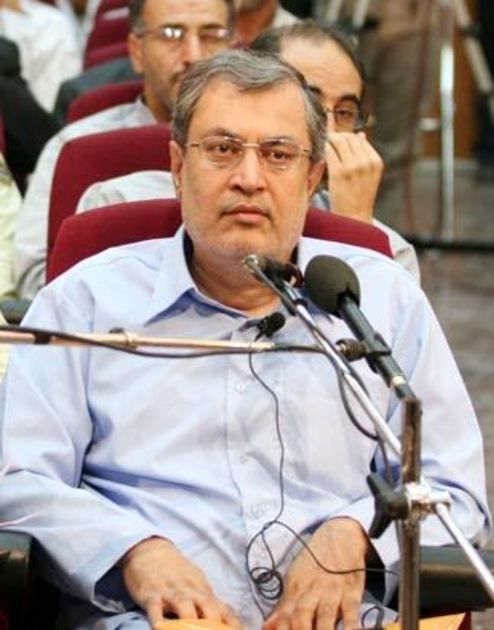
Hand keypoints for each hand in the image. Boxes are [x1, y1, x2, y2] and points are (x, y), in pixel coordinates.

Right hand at [120, 536, 240, 628]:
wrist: (151, 552)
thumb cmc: (177, 573)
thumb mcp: (197, 585)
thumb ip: (211, 604)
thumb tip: (230, 624)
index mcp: (203, 591)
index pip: (223, 610)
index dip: (232, 624)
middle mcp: (190, 591)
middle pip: (207, 606)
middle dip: (214, 624)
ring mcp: (171, 591)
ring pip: (184, 605)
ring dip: (190, 621)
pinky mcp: (151, 594)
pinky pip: (155, 607)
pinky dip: (158, 618)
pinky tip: (160, 627)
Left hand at [263, 518, 368, 629]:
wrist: (339, 536)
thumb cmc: (315, 563)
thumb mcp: (295, 579)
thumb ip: (283, 606)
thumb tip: (266, 627)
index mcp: (295, 589)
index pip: (284, 616)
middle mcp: (311, 591)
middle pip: (301, 618)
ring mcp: (331, 592)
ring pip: (325, 618)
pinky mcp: (351, 593)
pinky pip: (351, 614)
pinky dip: (350, 628)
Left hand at [325, 132, 382, 223]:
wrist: (354, 216)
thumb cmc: (359, 196)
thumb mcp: (369, 174)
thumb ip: (365, 154)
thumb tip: (360, 134)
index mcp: (376, 161)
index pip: (359, 138)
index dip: (348, 138)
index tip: (340, 142)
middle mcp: (366, 162)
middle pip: (349, 137)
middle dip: (338, 138)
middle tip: (331, 144)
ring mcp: (352, 167)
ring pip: (339, 140)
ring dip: (331, 142)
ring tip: (328, 149)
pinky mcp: (338, 172)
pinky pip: (329, 151)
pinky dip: (326, 149)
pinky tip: (324, 154)